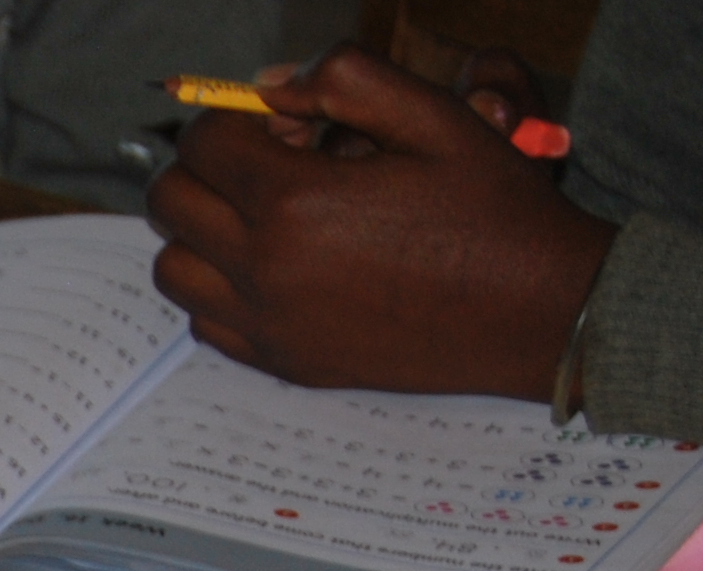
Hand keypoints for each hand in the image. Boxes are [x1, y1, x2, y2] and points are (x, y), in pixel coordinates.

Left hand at [149, 44, 610, 397]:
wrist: (532, 312)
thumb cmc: (492, 212)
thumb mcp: (435, 116)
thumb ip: (347, 78)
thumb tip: (271, 84)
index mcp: (294, 199)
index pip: (201, 141)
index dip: (238, 118)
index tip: (289, 126)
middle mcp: (263, 267)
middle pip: (169, 201)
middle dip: (206, 166)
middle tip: (268, 163)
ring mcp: (265, 322)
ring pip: (172, 268)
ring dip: (200, 230)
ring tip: (261, 216)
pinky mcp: (279, 361)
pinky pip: (203, 322)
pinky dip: (218, 290)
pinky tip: (273, 269)